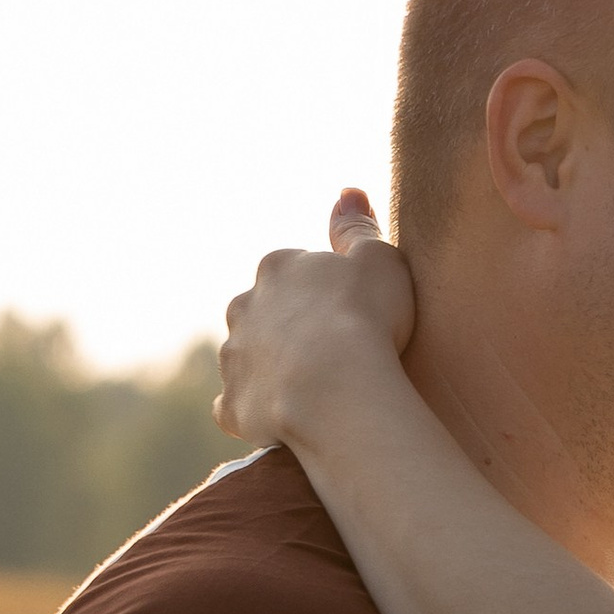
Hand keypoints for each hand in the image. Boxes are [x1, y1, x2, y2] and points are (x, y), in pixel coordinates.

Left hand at [217, 188, 417, 449]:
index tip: (348, 312)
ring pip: (245, 357)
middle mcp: (243, 306)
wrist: (336, 387)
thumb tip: (347, 192)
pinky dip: (248, 411)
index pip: (293, 270)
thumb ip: (358, 227)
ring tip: (308, 390)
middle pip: (261, 312)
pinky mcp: (232, 404)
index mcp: (277, 268)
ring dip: (267, 368)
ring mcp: (234, 357)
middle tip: (328, 351)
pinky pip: (232, 406)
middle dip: (285, 327)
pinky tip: (273, 422)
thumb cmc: (365, 317)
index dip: (321, 293)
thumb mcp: (380, 259)